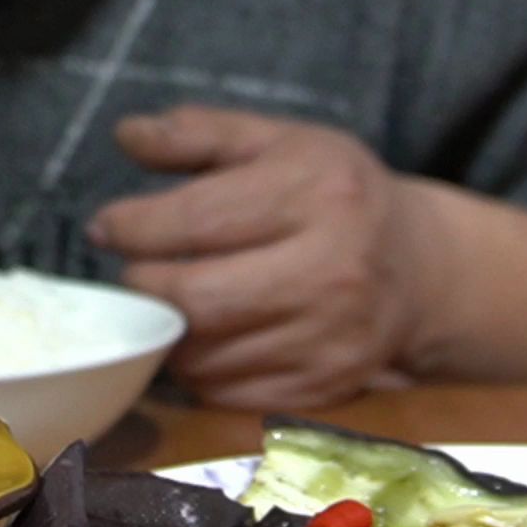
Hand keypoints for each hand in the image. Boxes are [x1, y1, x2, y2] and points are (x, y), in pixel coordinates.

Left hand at [86, 105, 446, 409]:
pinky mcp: (326, 387)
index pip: (198, 220)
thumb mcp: (278, 141)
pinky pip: (228, 393)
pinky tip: (204, 337)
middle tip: (134, 272)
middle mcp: (332, 269)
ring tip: (168, 302)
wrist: (420, 269)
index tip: (106, 227)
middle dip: (144, 286)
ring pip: (205, 355)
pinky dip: (199, 370)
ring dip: (167, 333)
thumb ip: (199, 132)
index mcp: (318, 193)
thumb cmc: (333, 194)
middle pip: (196, 297)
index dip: (134, 227)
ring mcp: (332, 337)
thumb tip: (126, 134)